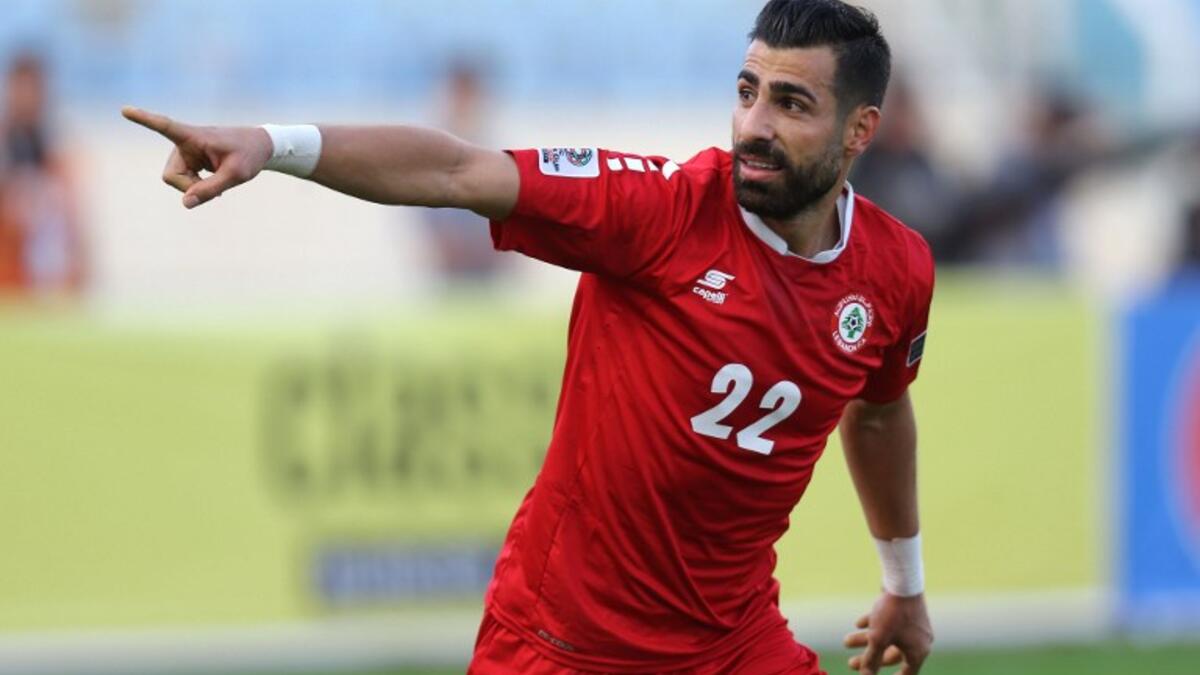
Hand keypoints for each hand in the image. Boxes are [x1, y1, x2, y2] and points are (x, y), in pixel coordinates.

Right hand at [122, 106, 273, 208]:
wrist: (259, 147)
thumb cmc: (249, 155)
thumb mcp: (236, 175)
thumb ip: (211, 189)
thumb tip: (185, 204)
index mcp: (194, 136)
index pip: (165, 127)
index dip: (144, 120)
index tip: (125, 110)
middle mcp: (183, 143)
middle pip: (170, 176)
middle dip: (189, 188)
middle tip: (215, 190)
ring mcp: (184, 153)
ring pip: (175, 181)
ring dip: (194, 188)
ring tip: (218, 181)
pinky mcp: (187, 161)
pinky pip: (184, 183)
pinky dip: (197, 188)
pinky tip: (213, 184)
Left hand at [843, 593, 932, 673]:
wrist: (902, 580)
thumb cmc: (892, 613)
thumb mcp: (878, 639)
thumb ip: (871, 660)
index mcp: (918, 651)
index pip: (907, 672)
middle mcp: (919, 640)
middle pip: (891, 654)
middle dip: (869, 658)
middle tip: (850, 663)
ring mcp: (914, 624)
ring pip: (888, 637)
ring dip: (866, 640)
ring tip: (846, 641)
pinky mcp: (906, 611)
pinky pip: (890, 623)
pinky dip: (874, 625)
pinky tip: (859, 623)